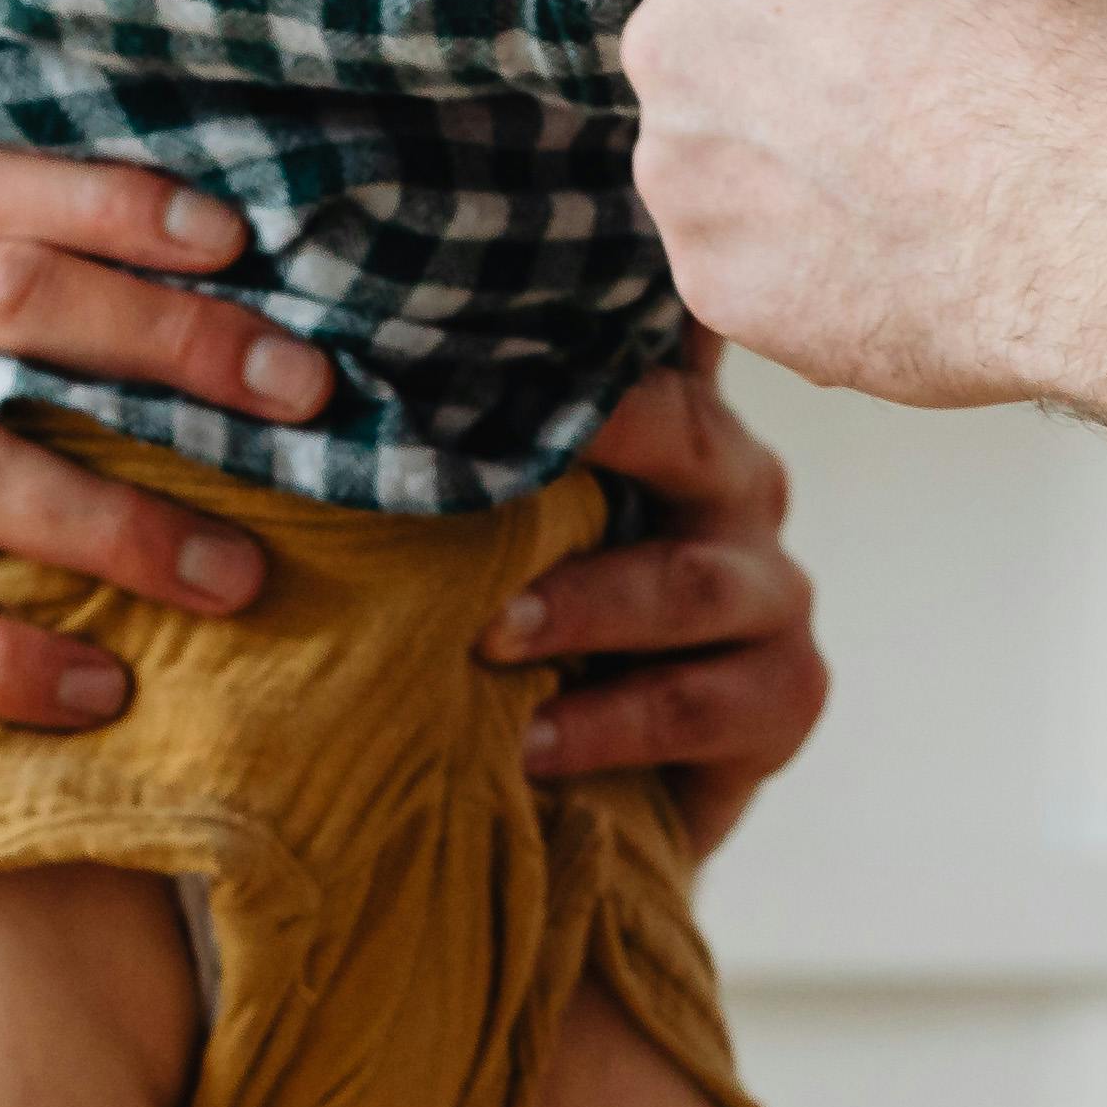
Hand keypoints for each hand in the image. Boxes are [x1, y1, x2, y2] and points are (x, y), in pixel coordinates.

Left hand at [494, 349, 824, 852]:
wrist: (599, 797)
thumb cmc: (523, 635)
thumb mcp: (492, 534)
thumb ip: (463, 448)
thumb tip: (323, 343)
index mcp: (668, 423)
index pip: (646, 340)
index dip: (594, 316)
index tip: (494, 309)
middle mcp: (734, 486)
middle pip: (686, 434)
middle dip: (596, 436)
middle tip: (484, 456)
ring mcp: (770, 590)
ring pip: (691, 582)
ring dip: (585, 608)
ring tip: (487, 638)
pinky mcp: (783, 695)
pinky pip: (702, 704)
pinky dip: (611, 725)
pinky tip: (533, 744)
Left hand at [628, 0, 1106, 526]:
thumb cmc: (1068, 17)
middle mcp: (669, 47)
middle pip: (742, 24)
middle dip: (827, 33)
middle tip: (954, 59)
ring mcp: (688, 180)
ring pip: (746, 138)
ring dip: (818, 136)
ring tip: (940, 146)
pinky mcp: (723, 289)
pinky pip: (760, 247)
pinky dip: (823, 237)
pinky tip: (916, 222)